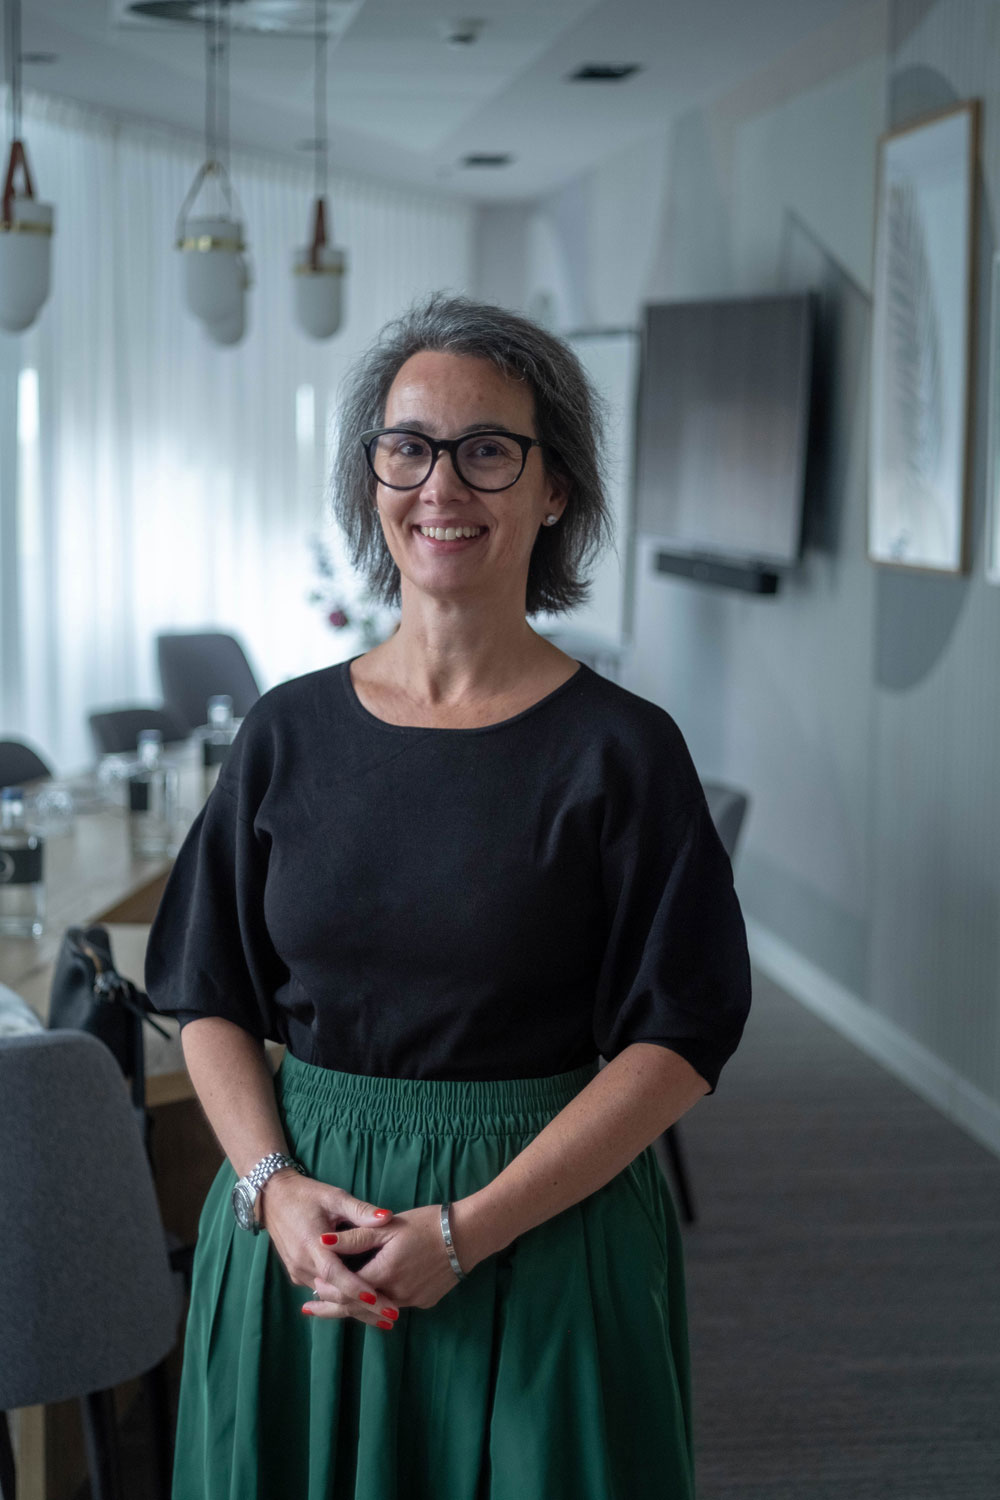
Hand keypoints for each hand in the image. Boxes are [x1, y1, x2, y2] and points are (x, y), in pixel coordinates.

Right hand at [259, 1169, 398, 1328]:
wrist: (272, 1198)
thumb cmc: (306, 1195)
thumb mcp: (334, 1197)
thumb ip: (360, 1210)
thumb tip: (388, 1218)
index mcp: (312, 1244)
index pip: (335, 1274)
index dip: (357, 1289)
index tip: (380, 1301)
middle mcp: (302, 1264)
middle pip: (334, 1292)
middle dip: (363, 1307)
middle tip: (392, 1317)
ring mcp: (298, 1271)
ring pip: (328, 1295)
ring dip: (353, 1306)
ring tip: (383, 1318)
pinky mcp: (297, 1274)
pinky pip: (321, 1289)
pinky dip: (341, 1297)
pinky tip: (362, 1306)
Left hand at [317, 1204, 461, 1311]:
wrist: (467, 1235)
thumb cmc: (427, 1224)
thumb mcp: (388, 1227)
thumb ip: (355, 1238)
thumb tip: (322, 1242)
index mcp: (385, 1274)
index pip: (347, 1289)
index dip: (327, 1290)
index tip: (309, 1290)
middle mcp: (396, 1295)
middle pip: (358, 1307)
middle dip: (332, 1308)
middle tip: (309, 1309)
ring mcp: (412, 1301)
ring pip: (376, 1309)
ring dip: (354, 1307)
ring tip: (333, 1306)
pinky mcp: (425, 1302)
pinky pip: (394, 1305)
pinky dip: (378, 1303)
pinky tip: (370, 1297)